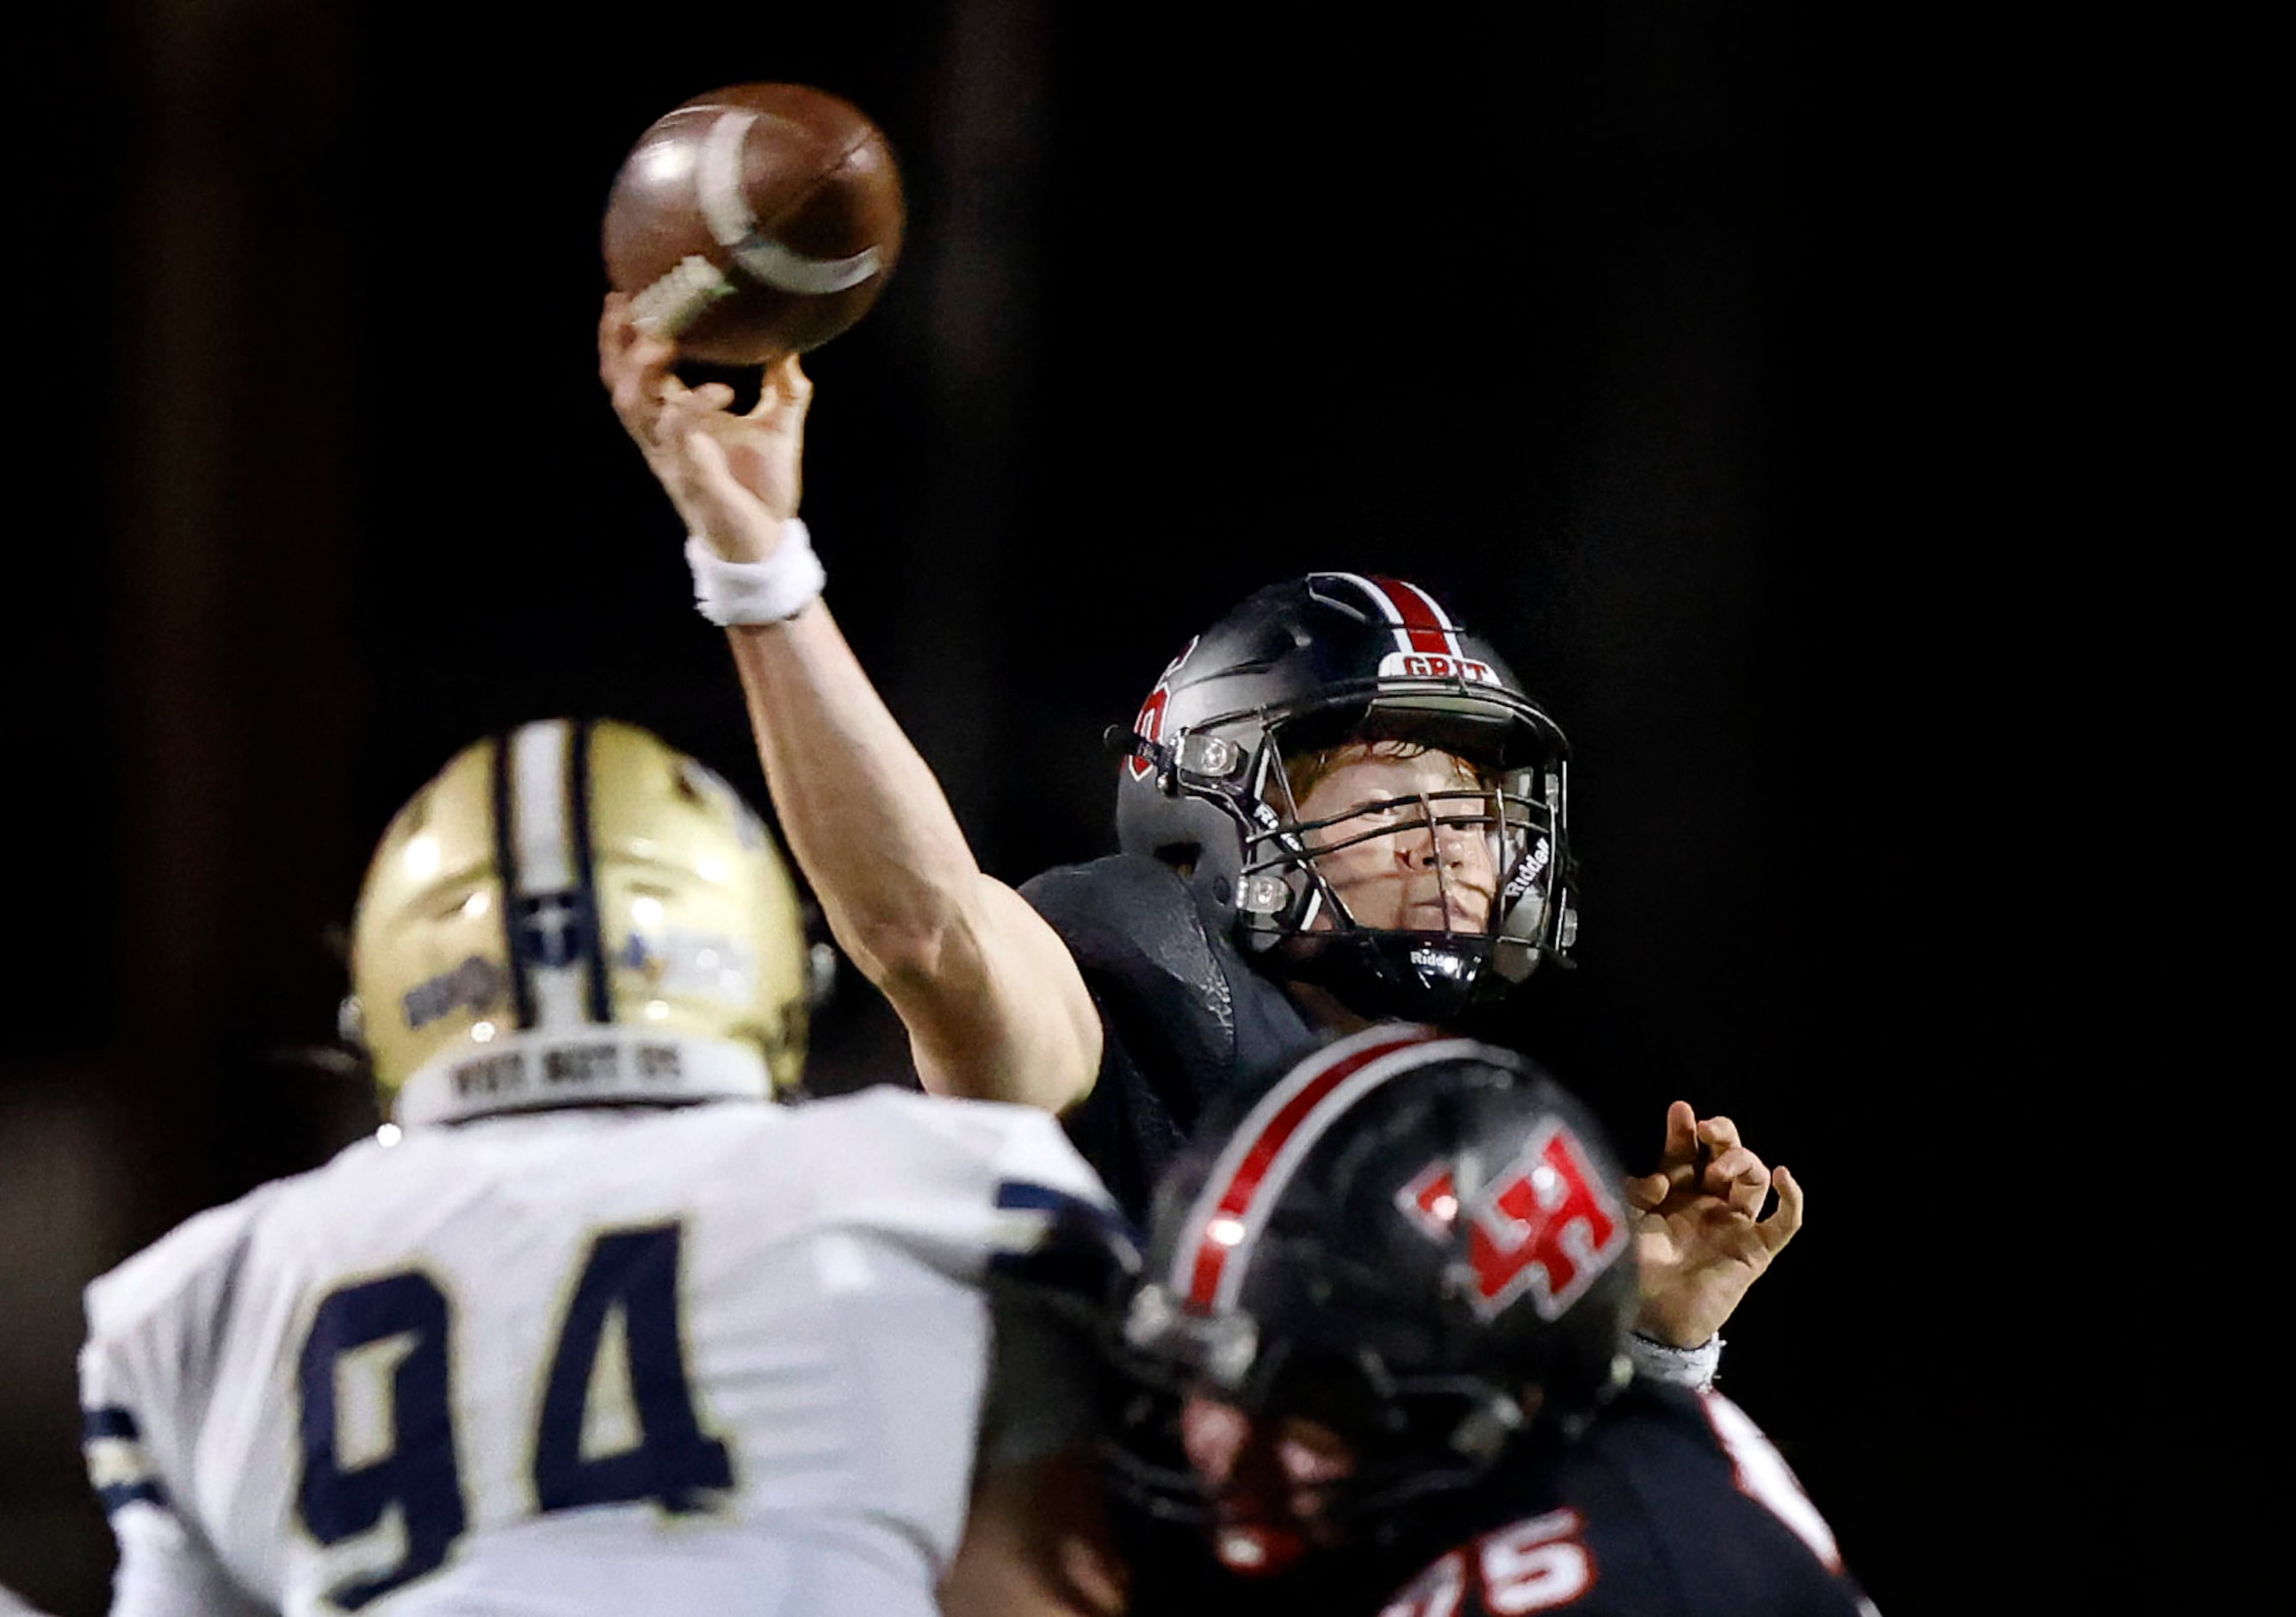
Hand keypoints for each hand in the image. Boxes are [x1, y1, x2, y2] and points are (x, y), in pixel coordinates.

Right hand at [598, 294, 810, 562]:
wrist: (769, 545)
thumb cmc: (763, 490)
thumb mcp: (777, 427)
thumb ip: (783, 387)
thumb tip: (791, 345)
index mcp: (673, 423)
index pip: (632, 373)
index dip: (620, 336)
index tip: (625, 292)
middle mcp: (662, 438)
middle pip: (617, 383)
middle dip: (615, 342)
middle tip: (627, 302)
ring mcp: (672, 458)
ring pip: (633, 407)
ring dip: (641, 369)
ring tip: (662, 337)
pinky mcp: (692, 478)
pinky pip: (680, 436)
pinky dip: (695, 407)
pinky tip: (721, 388)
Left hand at [1624, 1103, 1802, 1347]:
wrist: (1651, 1319)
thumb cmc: (1635, 1268)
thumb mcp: (1627, 1220)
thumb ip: (1639, 1191)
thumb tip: (1662, 1177)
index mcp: (1675, 1192)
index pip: (1686, 1151)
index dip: (1684, 1130)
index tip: (1681, 1111)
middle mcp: (1708, 1202)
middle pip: (1726, 1155)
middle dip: (1721, 1135)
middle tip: (1706, 1129)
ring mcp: (1734, 1224)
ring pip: (1754, 1179)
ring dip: (1743, 1162)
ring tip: (1721, 1168)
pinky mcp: (1756, 1250)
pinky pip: (1786, 1223)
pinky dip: (1792, 1198)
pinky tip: (1783, 1175)